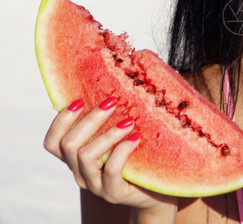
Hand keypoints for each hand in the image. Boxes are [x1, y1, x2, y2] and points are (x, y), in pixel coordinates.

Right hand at [44, 97, 176, 219]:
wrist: (157, 191)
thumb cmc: (139, 158)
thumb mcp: (121, 137)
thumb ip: (112, 119)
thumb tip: (115, 82)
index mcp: (77, 158)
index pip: (52, 143)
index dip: (60, 121)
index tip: (78, 100)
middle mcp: (81, 172)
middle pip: (69, 144)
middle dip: (89, 120)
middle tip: (112, 102)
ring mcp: (95, 185)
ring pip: (86, 156)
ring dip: (107, 134)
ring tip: (129, 120)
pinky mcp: (113, 193)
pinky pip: (111, 170)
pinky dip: (122, 150)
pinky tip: (136, 137)